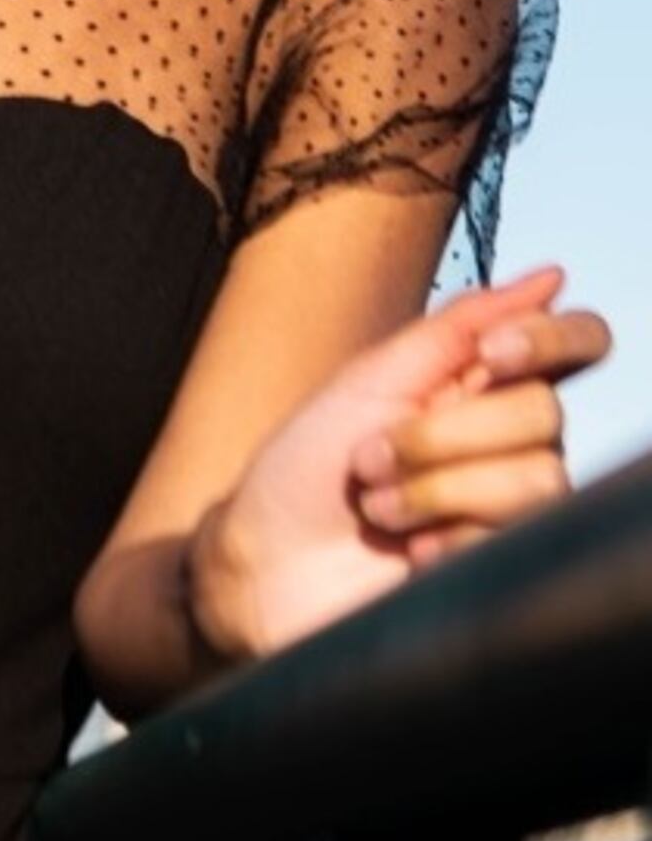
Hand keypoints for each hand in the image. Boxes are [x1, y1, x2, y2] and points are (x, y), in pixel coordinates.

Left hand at [192, 264, 612, 659]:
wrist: (267, 560)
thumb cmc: (304, 467)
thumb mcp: (369, 379)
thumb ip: (458, 327)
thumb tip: (550, 277)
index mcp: (481, 382)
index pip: (574, 342)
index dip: (550, 339)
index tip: (490, 355)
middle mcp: (510, 440)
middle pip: (544, 411)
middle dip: (441, 434)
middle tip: (370, 457)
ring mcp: (510, 505)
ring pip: (536, 478)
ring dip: (435, 489)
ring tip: (378, 506)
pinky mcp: (501, 563)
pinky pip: (512, 538)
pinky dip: (445, 539)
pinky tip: (408, 549)